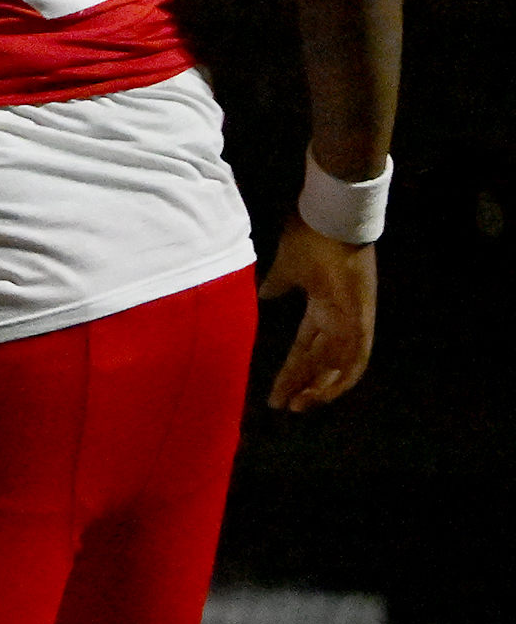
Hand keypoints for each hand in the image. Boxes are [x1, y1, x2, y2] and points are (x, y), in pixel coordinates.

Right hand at [259, 215, 376, 411]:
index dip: (291, 371)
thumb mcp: (288, 266)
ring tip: (299, 405)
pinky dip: (340, 378)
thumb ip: (278, 284)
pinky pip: (354, 358)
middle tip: (283, 406)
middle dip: (302, 386)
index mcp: (323, 309)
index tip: (274, 391)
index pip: (307, 349)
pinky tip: (321, 392)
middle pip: (321, 363)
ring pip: (340, 368)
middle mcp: (341, 321)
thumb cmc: (310, 237)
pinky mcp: (360, 319)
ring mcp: (353, 321)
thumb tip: (264, 296)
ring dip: (320, 389)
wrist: (331, 217)